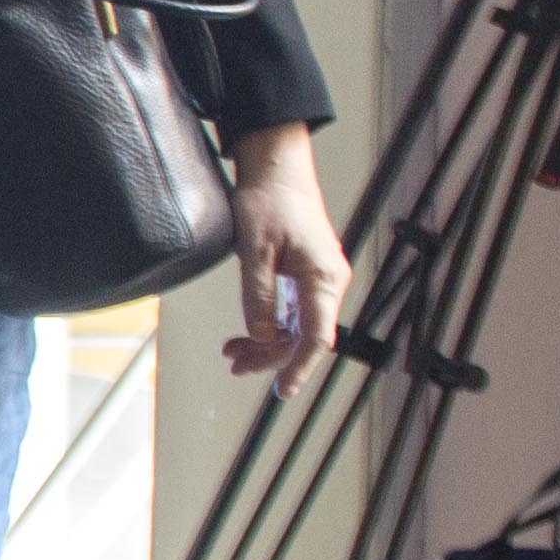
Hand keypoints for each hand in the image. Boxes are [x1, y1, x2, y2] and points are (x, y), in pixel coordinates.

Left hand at [223, 121, 348, 395]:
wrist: (276, 169)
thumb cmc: (268, 201)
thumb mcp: (254, 250)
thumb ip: (258, 295)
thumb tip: (261, 335)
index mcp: (323, 277)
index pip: (316, 336)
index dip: (300, 367)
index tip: (283, 390)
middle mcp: (328, 282)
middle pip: (304, 336)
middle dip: (271, 356)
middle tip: (234, 365)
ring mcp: (318, 280)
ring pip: (297, 327)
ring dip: (266, 344)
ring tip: (232, 354)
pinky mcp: (306, 276)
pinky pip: (292, 312)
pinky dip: (269, 326)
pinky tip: (245, 336)